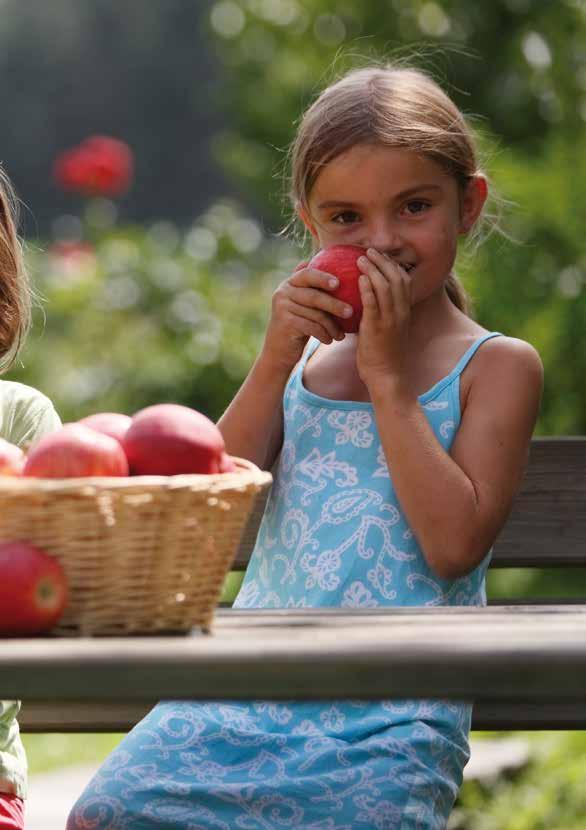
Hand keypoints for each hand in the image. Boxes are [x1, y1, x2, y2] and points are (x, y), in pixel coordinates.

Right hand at [261, 263, 353, 371]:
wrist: (278, 350)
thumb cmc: (298, 325)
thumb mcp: (304, 305)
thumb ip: (313, 290)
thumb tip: (338, 276)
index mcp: (289, 283)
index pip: (307, 274)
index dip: (323, 278)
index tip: (338, 283)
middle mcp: (283, 293)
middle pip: (314, 296)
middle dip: (335, 305)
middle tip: (350, 312)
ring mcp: (282, 308)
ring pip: (315, 314)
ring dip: (332, 326)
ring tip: (341, 335)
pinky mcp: (285, 324)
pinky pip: (312, 327)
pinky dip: (324, 334)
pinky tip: (330, 340)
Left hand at [356, 248, 411, 391]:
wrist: (387, 377)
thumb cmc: (383, 356)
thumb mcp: (389, 331)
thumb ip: (383, 314)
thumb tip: (369, 301)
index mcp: (405, 312)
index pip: (404, 281)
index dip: (393, 265)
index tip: (380, 256)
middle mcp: (401, 313)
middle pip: (396, 278)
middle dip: (383, 261)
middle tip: (368, 251)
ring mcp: (391, 320)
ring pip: (386, 287)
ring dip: (373, 270)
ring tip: (360, 259)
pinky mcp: (377, 329)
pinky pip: (373, 304)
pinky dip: (367, 288)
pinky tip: (359, 278)